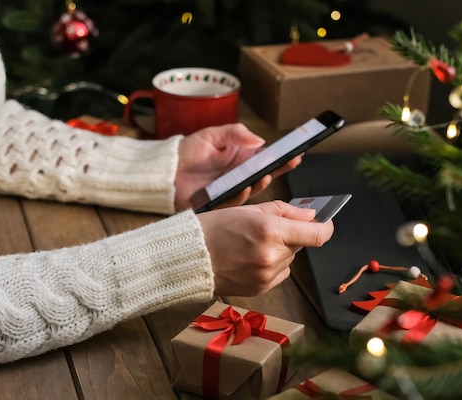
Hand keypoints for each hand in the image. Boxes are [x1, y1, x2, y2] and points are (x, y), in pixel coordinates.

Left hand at [174, 123, 301, 209]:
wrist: (165, 172)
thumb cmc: (187, 152)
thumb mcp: (212, 135)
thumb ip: (235, 134)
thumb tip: (258, 140)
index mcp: (242, 158)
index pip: (267, 157)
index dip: (282, 156)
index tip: (296, 152)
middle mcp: (240, 175)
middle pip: (266, 174)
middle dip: (280, 169)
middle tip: (291, 163)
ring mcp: (232, 190)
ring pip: (253, 190)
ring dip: (262, 184)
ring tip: (267, 176)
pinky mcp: (221, 203)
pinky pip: (235, 202)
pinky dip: (242, 195)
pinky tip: (245, 187)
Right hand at [197, 200, 333, 295]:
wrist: (190, 256)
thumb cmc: (216, 228)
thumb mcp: (251, 209)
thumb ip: (286, 211)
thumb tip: (312, 217)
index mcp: (271, 232)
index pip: (317, 235)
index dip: (325, 228)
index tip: (324, 224)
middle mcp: (272, 256)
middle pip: (300, 245)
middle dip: (290, 236)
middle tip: (267, 230)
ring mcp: (267, 276)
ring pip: (289, 260)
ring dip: (280, 252)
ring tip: (252, 245)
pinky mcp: (261, 289)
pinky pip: (279, 274)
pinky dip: (272, 266)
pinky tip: (250, 259)